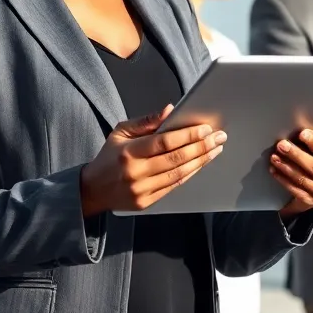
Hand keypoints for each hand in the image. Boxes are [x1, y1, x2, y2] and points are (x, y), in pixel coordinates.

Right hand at [79, 104, 226, 215]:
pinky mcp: (146, 202)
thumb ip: (146, 121)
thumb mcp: (120, 132)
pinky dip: (190, 174)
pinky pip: (174, 186)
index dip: (187, 135)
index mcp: (128, 153)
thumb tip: (170, 110)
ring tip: (215, 149)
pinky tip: (201, 163)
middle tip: (219, 137)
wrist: (92, 190)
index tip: (206, 129)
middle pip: (176, 158)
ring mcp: (141, 190)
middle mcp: (136, 173)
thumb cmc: (109, 157)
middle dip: (201, 146)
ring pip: (179, 174)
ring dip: (201, 160)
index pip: (164, 142)